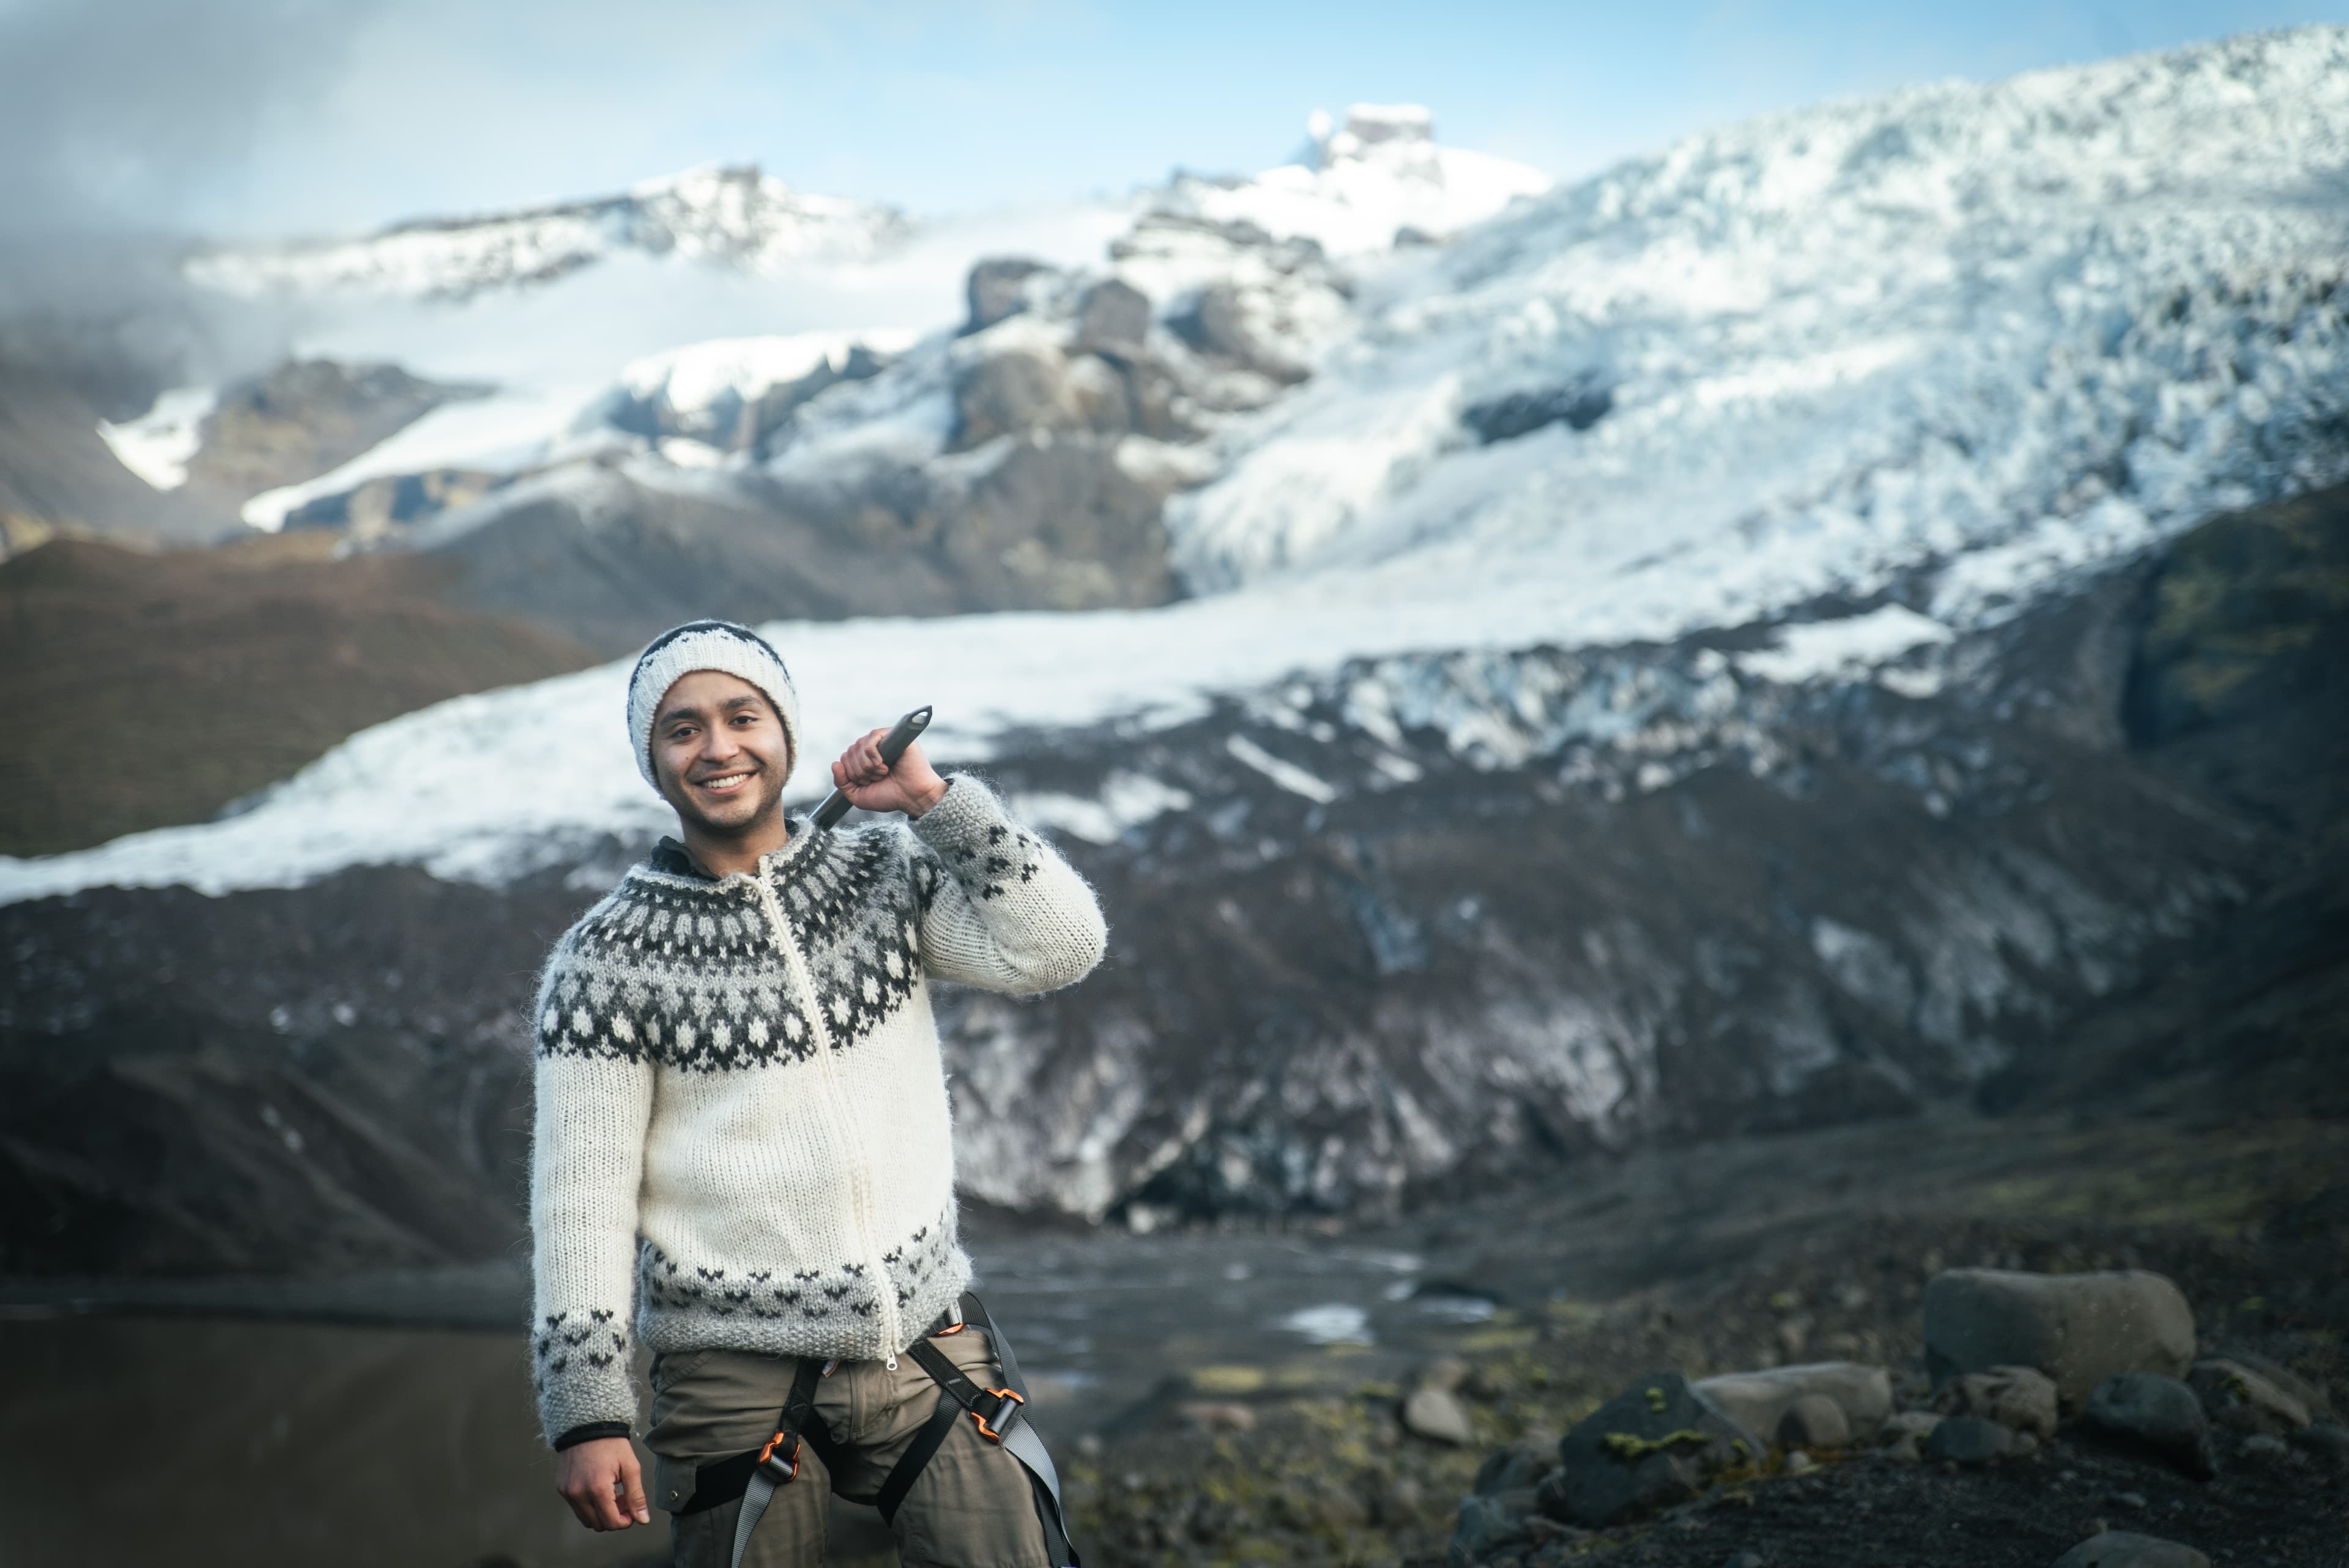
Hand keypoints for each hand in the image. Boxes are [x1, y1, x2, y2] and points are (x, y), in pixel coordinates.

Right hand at [556, 1436, 650, 1530]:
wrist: (587, 1424)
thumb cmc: (611, 1443)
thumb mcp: (630, 1466)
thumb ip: (636, 1495)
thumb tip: (643, 1519)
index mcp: (597, 1489)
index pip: (611, 1522)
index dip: (625, 1521)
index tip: (632, 1510)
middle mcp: (578, 1493)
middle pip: (598, 1524)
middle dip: (614, 1517)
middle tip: (623, 1499)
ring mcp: (567, 1492)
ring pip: (586, 1519)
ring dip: (601, 1513)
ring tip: (611, 1494)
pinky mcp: (561, 1488)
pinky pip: (576, 1508)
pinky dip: (589, 1506)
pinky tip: (599, 1489)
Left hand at [831, 731, 948, 817]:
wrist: (912, 797)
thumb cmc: (889, 796)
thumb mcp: (858, 795)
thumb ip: (842, 783)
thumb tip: (835, 763)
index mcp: (864, 760)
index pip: (845, 758)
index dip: (852, 774)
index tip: (868, 783)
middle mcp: (873, 748)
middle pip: (850, 752)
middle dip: (860, 772)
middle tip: (877, 779)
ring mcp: (883, 741)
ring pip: (859, 745)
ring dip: (868, 766)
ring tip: (883, 773)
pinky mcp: (893, 736)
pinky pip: (871, 737)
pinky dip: (872, 754)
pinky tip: (883, 764)